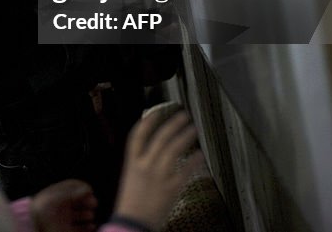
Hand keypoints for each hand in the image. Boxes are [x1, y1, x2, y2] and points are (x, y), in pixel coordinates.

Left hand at [31, 179, 97, 231]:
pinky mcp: (64, 231)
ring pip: (78, 214)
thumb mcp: (59, 202)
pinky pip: (78, 228)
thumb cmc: (47, 215)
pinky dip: (86, 227)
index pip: (69, 187)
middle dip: (86, 201)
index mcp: (52, 196)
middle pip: (75, 200)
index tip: (90, 190)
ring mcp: (61, 220)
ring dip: (87, 214)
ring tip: (91, 216)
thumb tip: (88, 189)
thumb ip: (73, 194)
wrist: (39, 230)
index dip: (80, 187)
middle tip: (94, 204)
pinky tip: (92, 226)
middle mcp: (56, 207)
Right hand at [113, 110, 203, 230]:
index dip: (148, 121)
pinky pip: (186, 169)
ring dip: (185, 136)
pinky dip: (194, 160)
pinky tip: (200, 153)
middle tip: (183, 116)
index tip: (157, 111)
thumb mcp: (131, 178)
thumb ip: (141, 164)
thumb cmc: (131, 203)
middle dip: (173, 124)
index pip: (138, 134)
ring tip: (193, 129)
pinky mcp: (172, 188)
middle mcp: (145, 165)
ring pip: (173, 149)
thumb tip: (153, 151)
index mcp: (132, 163)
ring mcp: (159, 175)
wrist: (133, 223)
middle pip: (160, 138)